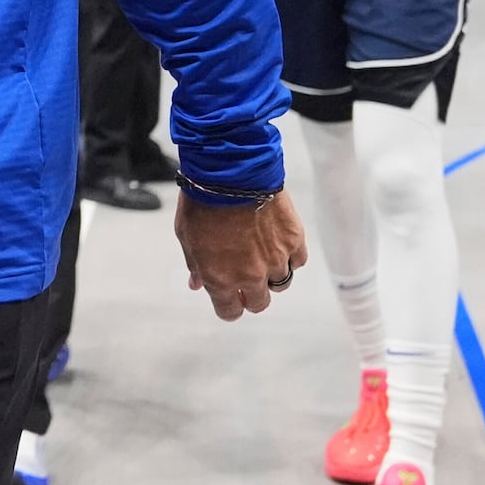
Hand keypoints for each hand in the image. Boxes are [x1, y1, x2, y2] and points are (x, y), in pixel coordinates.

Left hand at [174, 190, 307, 320]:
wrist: (230, 172)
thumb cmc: (202, 202)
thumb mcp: (186, 237)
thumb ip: (196, 265)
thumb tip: (197, 283)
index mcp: (221, 279)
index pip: (230, 312)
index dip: (230, 307)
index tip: (229, 299)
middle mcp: (251, 276)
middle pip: (259, 303)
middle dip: (252, 295)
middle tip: (247, 278)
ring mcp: (276, 259)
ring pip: (281, 283)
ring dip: (272, 275)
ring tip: (263, 255)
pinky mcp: (294, 240)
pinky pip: (298, 261)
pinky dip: (290, 257)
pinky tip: (278, 243)